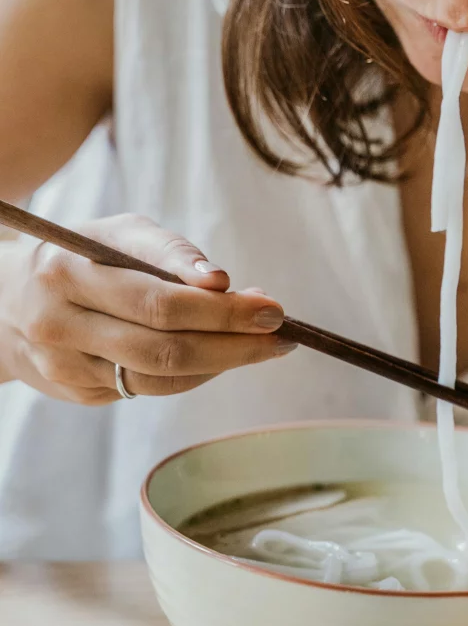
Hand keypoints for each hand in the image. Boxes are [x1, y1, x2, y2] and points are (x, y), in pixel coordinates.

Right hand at [0, 213, 293, 404]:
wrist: (6, 300)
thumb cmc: (83, 255)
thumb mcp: (118, 233)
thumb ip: (171, 252)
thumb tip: (224, 283)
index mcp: (70, 272)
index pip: (159, 301)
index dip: (222, 311)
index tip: (272, 308)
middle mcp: (61, 324)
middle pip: (164, 348)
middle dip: (234, 344)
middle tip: (282, 335)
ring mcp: (64, 366)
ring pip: (158, 378)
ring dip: (221, 363)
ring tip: (261, 345)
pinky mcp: (74, 392)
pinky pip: (147, 390)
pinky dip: (192, 375)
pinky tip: (219, 356)